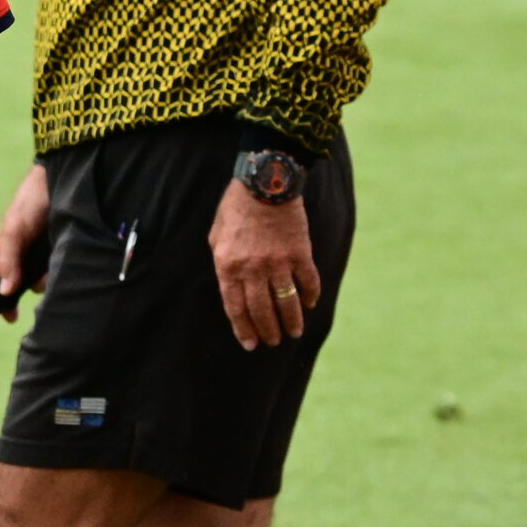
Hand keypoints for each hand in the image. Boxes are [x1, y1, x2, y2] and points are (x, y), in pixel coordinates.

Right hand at [0, 164, 51, 320]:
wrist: (62, 178)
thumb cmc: (31, 201)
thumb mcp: (14, 229)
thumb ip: (8, 260)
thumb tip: (5, 292)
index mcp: (8, 253)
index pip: (1, 284)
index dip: (4, 302)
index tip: (12, 316)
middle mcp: (27, 257)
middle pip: (27, 286)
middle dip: (34, 286)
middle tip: (42, 277)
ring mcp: (47, 256)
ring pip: (47, 281)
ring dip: (51, 276)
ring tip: (56, 257)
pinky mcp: (66, 252)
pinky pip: (64, 270)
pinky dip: (65, 267)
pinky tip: (67, 254)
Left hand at [209, 181, 321, 348]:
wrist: (264, 183)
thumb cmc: (235, 207)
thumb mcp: (216, 236)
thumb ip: (223, 263)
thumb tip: (231, 286)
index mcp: (228, 266)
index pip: (235, 308)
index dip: (243, 329)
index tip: (250, 344)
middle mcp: (252, 269)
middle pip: (261, 310)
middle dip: (267, 330)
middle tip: (273, 341)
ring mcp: (278, 262)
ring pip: (286, 301)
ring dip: (291, 320)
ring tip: (294, 333)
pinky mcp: (299, 253)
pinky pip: (308, 281)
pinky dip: (310, 295)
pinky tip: (309, 304)